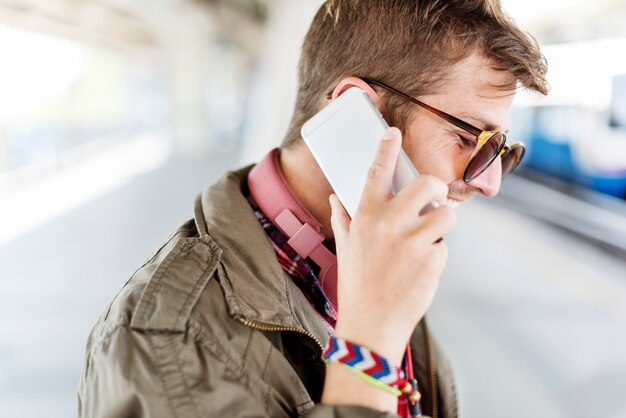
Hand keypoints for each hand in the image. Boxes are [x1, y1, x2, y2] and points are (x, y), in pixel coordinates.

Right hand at [329, 127, 455, 364]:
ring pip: (447, 213)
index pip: (376, 172)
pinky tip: (420, 268)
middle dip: (435, 188)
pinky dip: (435, 254)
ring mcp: (414, 240)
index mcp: (365, 216)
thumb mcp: (344, 248)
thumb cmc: (356, 284)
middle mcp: (390, 222)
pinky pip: (444, 246)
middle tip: (432, 199)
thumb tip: (337, 198)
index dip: (386, 148)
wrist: (371, 324)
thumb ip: (343, 219)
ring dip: (442, 223)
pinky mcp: (433, 259)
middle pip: (428, 183)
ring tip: (428, 237)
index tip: (393, 133)